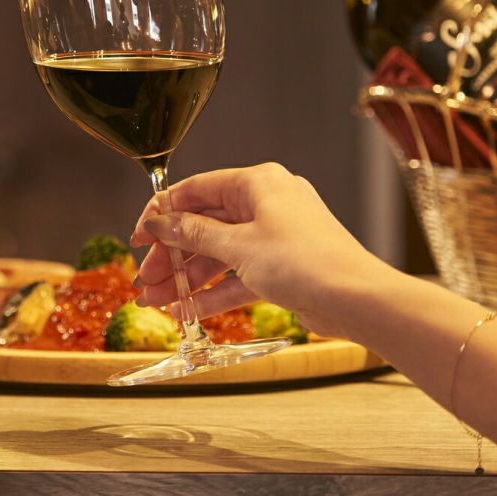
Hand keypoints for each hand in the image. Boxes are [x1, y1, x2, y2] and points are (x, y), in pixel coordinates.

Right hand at [129, 163, 390, 338]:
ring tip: (157, 302)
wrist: (357, 300)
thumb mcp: (238, 246)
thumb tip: (161, 222)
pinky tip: (187, 312)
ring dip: (187, 279)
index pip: (195, 190)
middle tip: (145, 279)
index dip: (162, 215)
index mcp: (257, 183)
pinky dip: (214, 292)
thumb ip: (194, 234)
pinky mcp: (282, 267)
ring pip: (219, 254)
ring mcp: (275, 236)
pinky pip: (238, 275)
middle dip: (172, 256)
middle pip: (204, 226)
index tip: (138, 238)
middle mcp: (266, 204)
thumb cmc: (305, 262)